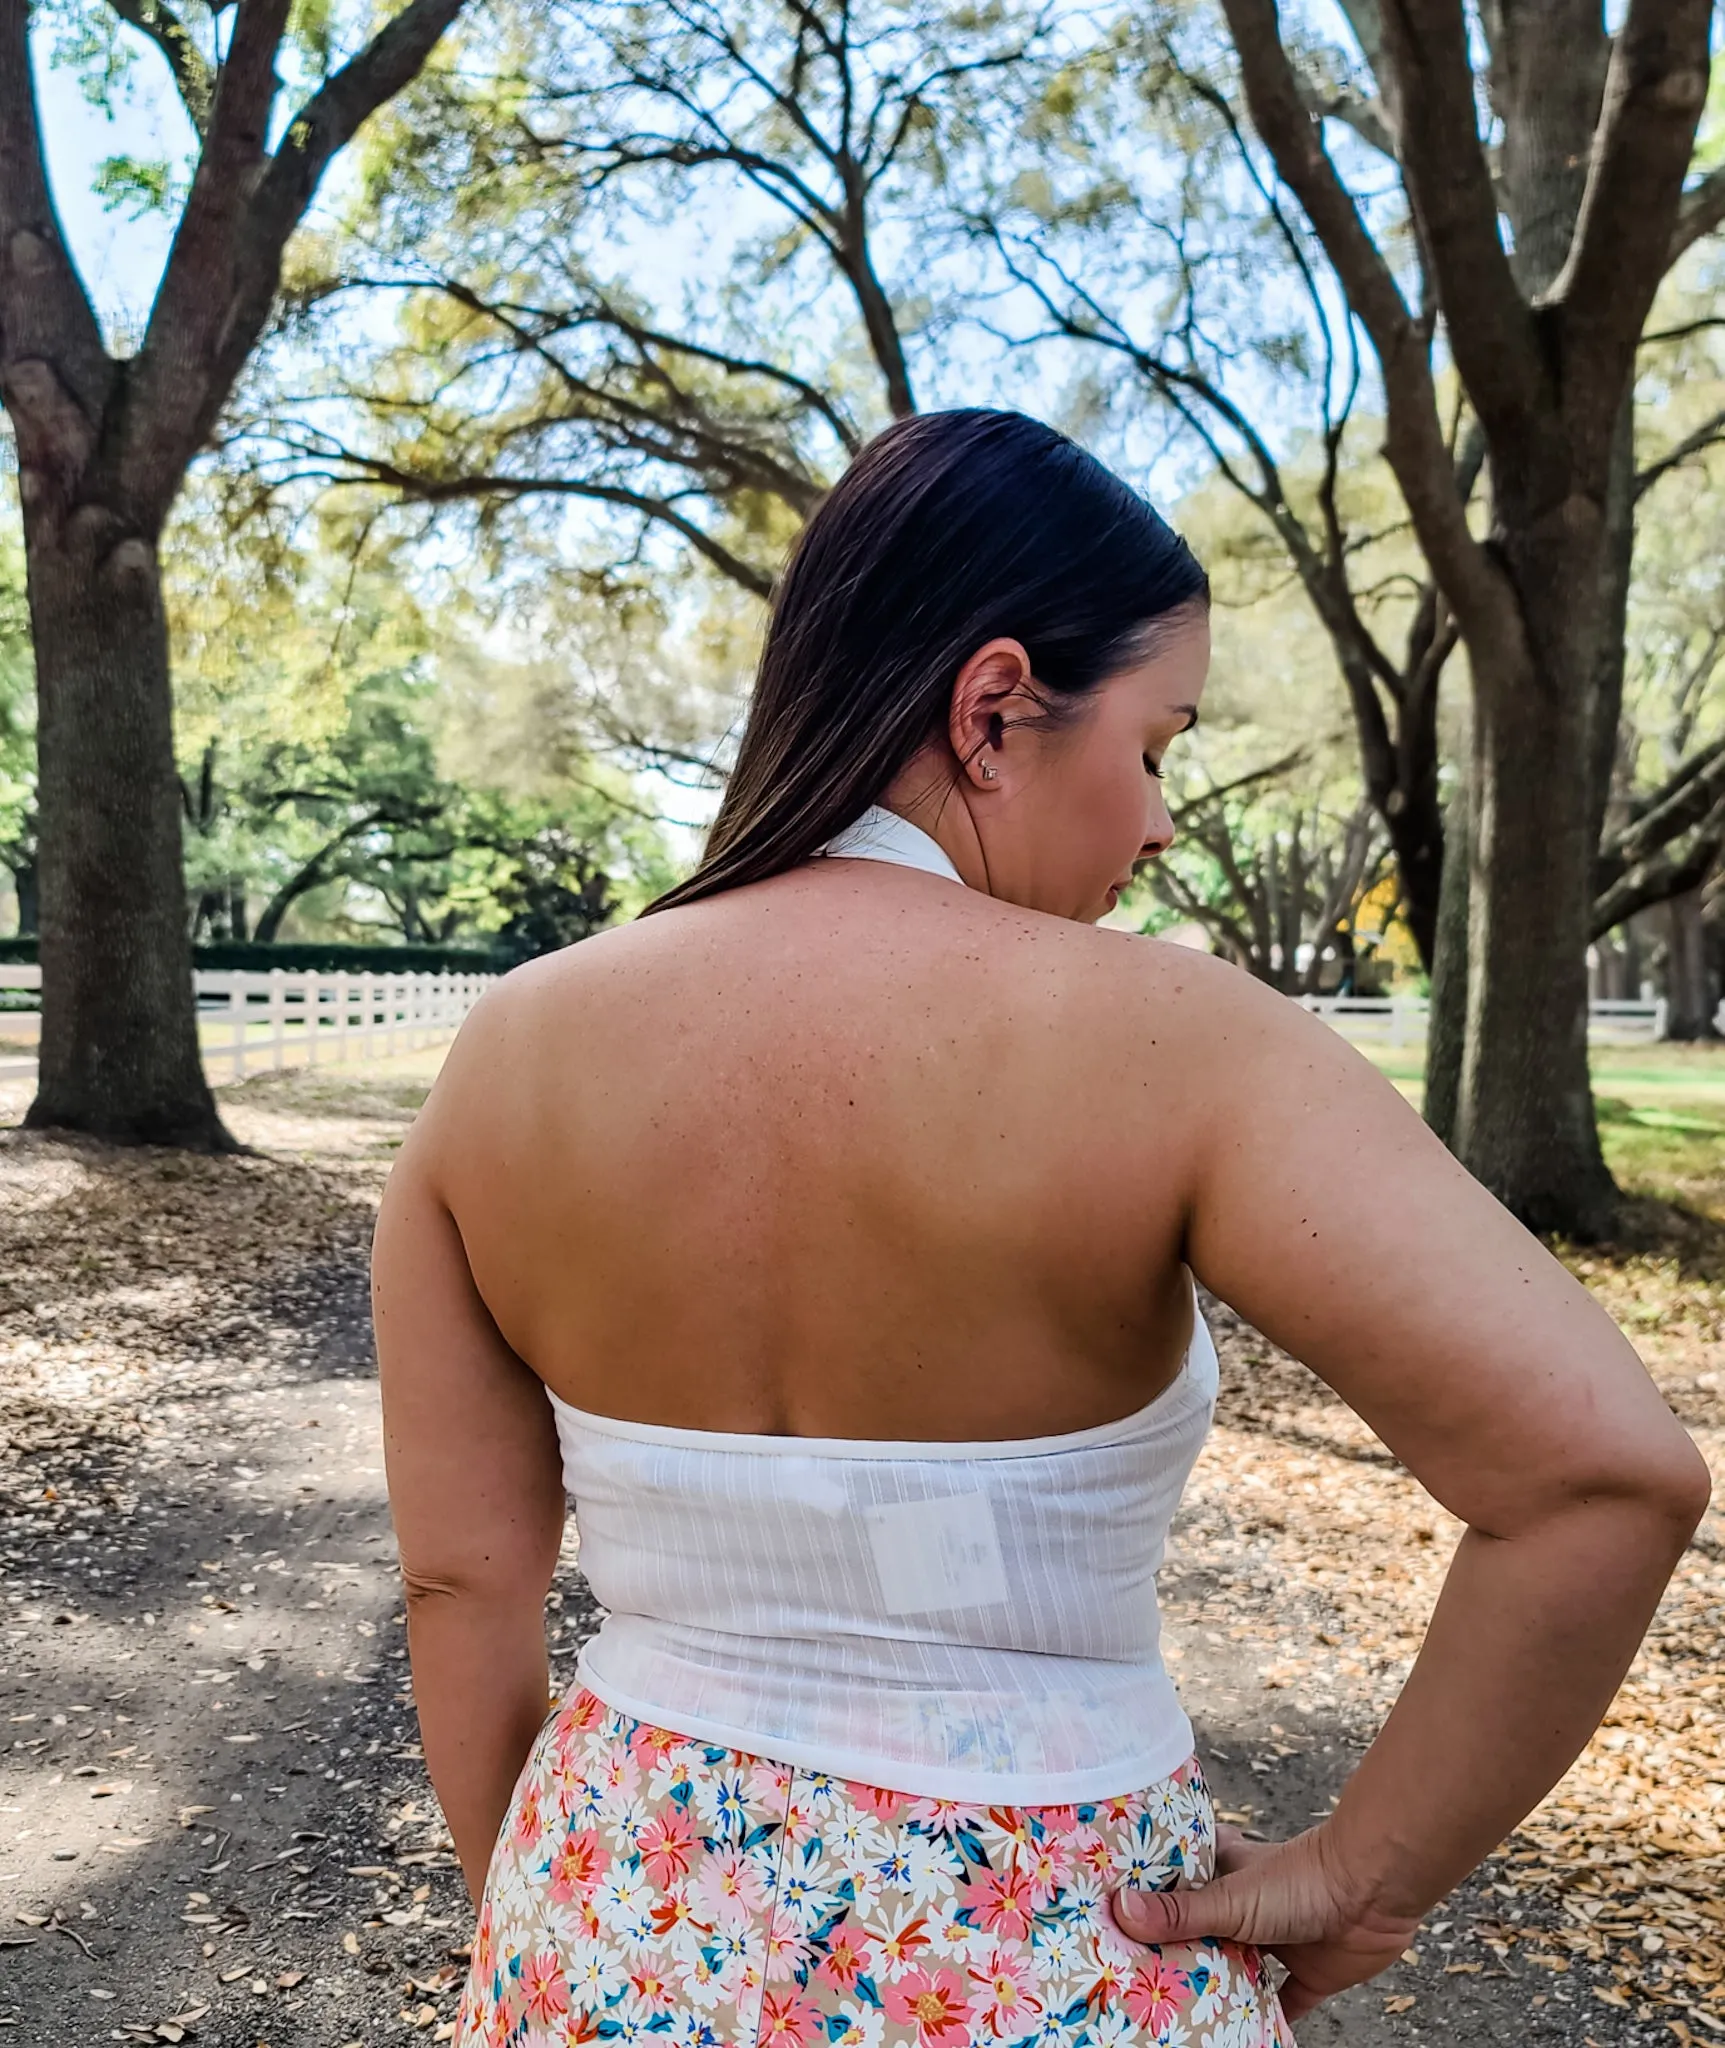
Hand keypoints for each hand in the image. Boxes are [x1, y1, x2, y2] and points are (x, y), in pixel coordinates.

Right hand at [1110, 1823, 1421, 2021]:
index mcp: (1223, 1872)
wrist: (1374, 1893)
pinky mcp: (1307, 1975)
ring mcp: (1276, 1941)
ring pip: (1236, 1969)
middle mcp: (1245, 1906)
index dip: (1147, 1898)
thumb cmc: (1301, 1879)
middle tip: (1136, 1979)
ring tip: (1175, 2013)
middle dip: (1176, 1953)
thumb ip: (1180, 1911)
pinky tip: (1239, 2039)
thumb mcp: (1232, 1897)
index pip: (1174, 1881)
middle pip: (1201, 1932)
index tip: (1113, 1918)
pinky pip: (1281, 2006)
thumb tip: (1120, 1911)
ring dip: (1216, 1987)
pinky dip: (1265, 2023)